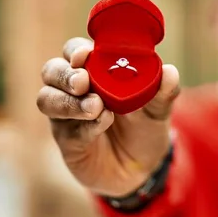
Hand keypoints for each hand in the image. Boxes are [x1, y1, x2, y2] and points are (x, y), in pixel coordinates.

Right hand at [36, 37, 180, 196]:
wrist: (144, 166)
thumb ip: (164, 90)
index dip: (76, 50)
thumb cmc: (146, 125)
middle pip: (52, 71)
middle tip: (84, 82)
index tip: (85, 55)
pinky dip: (84, 126)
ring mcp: (67, 115)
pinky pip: (66, 130)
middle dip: (65, 75)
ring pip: (47, 99)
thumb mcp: (159, 108)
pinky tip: (103, 123)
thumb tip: (170, 71)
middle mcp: (74, 89)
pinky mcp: (67, 141)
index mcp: (95, 71)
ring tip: (96, 106)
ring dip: (69, 101)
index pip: (75, 51)